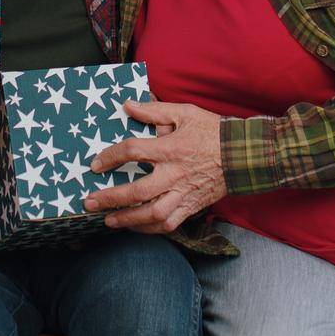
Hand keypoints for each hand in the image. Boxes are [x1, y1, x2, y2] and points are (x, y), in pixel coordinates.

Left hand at [84, 101, 225, 233]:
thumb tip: (128, 106)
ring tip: (109, 221)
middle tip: (90, 202)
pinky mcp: (192, 206)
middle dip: (111, 198)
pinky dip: (150, 229)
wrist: (243, 154)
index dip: (111, 157)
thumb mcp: (185, 113)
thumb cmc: (213, 131)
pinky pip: (169, 224)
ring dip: (128, 219)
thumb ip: (154, 111)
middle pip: (137, 191)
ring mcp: (184, 193)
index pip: (133, 152)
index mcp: (171, 148)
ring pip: (152, 214)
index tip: (95, 165)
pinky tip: (136, 226)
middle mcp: (175, 174)